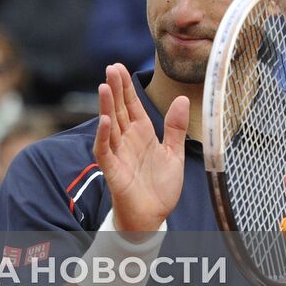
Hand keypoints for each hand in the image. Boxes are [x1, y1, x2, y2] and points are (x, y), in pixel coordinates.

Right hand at [93, 63, 187, 232]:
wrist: (153, 218)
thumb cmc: (160, 187)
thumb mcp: (174, 153)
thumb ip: (175, 127)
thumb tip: (182, 99)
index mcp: (142, 133)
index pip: (131, 105)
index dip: (126, 87)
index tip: (119, 67)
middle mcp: (128, 139)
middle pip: (119, 109)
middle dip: (115, 88)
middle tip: (111, 68)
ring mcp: (118, 153)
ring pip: (110, 125)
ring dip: (106, 106)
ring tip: (105, 86)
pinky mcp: (113, 169)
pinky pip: (105, 150)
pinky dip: (103, 135)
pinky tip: (104, 120)